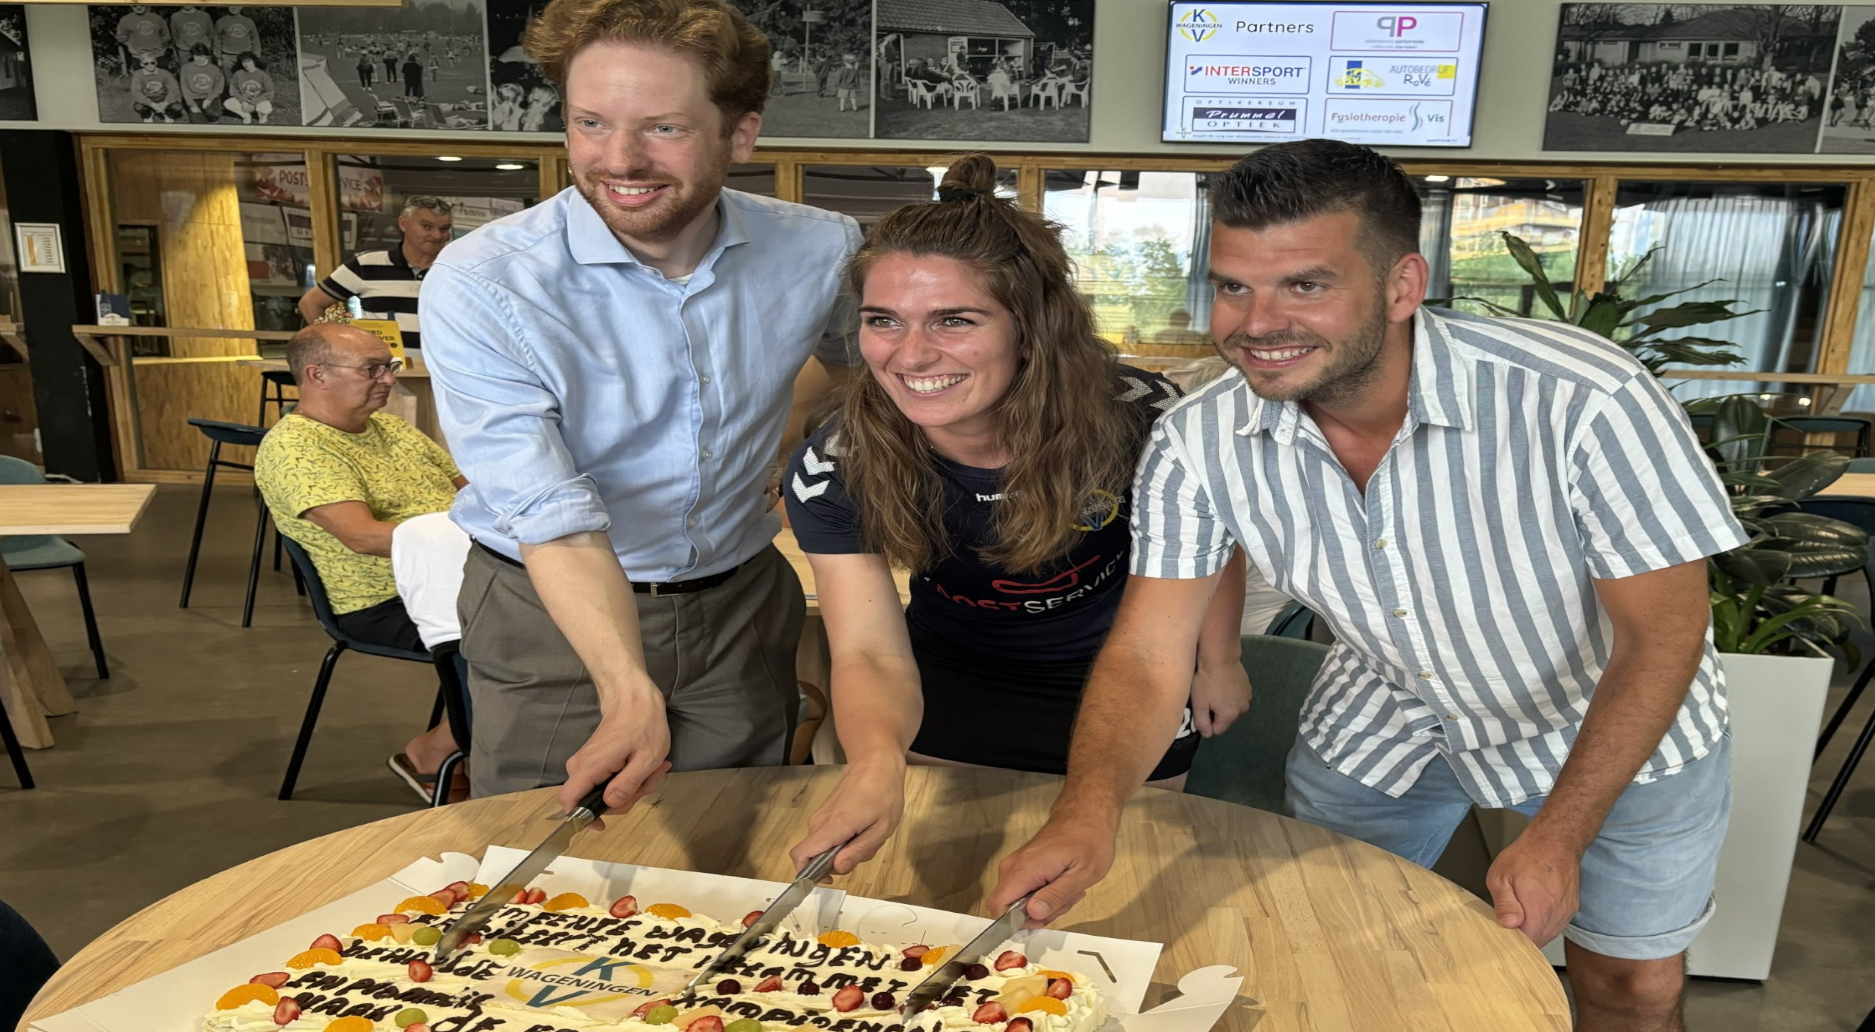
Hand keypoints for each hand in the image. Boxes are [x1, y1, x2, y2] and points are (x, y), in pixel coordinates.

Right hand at [556, 688, 671, 824]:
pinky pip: (607, 781)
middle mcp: (581, 766)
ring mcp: (587, 764)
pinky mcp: (595, 762)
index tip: (602, 823)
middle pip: (592, 801)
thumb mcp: (646, 758)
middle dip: (624, 799)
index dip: (582, 817)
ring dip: (631, 788)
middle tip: (649, 782)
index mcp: (591, 767)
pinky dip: (629, 779)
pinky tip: (646, 768)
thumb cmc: (643, 723)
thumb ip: (628, 784)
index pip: (568, 800)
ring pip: (603, 792)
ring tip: (653, 770)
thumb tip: (611, 804)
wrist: (633, 697)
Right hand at [789, 757, 904, 875]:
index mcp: (833, 826)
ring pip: (824, 848)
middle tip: (865, 848)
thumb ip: (859, 851)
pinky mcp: (824, 815)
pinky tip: (863, 828)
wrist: (875, 762)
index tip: (829, 879)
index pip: (801, 855)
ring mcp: (820, 817)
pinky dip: (845, 841)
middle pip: (816, 857)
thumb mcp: (882, 828)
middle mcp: (819, 822)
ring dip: (845, 851)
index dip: (808, 874)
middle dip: (839, 863)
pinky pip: (828, 838)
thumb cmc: (883, 792)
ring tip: (868, 835)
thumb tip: (837, 869)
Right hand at [985, 809, 1118, 927]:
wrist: (1086, 814)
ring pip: (1020, 902)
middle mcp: (1012, 868)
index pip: (997, 907)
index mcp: (1023, 870)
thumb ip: (1056, 896)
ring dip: (1046, 903)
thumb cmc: (1089, 840)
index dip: (1017, 922)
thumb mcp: (1081, 875)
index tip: (1043, 917)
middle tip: (1065, 900)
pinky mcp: (1023, 865)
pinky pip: (1026, 891)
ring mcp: (1016, 865)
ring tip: (1068, 888)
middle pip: (1011, 909)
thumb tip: (1033, 914)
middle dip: (1039, 913)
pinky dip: (1046, 893)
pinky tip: (1064, 882)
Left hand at [1190, 661, 1251, 736]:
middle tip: (1207, 697)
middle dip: (1216, 712)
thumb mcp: (1199, 704)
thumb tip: (1207, 734)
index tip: (1202, 707)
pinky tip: (1223, 684)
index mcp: (1230, 715)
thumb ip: (1202, 722)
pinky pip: (1237, 698)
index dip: (1207, 721)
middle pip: (1226, 719)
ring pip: (1232, 708)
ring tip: (1215, 690)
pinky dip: (1230, 695)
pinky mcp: (1248, 687)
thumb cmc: (1206, 681)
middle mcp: (1242, 709)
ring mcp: (1247, 697)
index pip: (1217, 730)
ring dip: (1224, 703)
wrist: (1220, 657)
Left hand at [1485, 830, 1581, 945]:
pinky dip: (1544, 921)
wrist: (1555, 841)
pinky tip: (1534, 906)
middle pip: (1536, 942)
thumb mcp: (1501, 877)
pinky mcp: (1571, 909)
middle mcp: (1555, 917)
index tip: (1501, 934)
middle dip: (1521, 936)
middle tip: (1508, 919)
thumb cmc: (1526, 856)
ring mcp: (1565, 914)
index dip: (1511, 942)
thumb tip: (1508, 925)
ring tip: (1521, 909)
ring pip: (1546, 934)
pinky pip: (1555, 924)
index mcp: (1537, 913)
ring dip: (1533, 928)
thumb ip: (1504, 904)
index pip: (1524, 945)